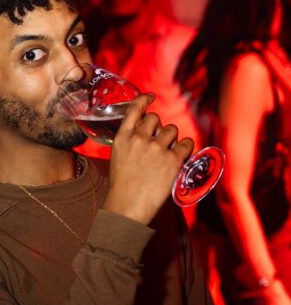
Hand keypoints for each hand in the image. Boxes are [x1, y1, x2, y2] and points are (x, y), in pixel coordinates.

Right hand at [103, 94, 194, 224]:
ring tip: (168, 154)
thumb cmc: (122, 188)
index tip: (150, 97)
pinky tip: (181, 157)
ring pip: (172, 129)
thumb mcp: (118, 159)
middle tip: (159, 143)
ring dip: (172, 139)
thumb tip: (146, 136)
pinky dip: (185, 148)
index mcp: (123, 138)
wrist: (127, 207)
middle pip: (155, 119)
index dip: (144, 99)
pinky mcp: (172, 160)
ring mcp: (156, 148)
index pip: (134, 109)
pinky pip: (186, 144)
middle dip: (159, 128)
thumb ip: (130, 144)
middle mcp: (139, 138)